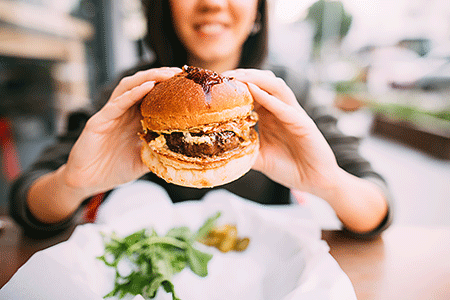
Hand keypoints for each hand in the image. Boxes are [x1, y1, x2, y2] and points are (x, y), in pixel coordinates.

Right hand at [63, 67, 181, 196]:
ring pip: (129, 87)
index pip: (153, 96)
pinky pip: (117, 104)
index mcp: (135, 119)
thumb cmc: (114, 169)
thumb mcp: (144, 160)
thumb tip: (183, 152)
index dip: (169, 88)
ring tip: (165, 74)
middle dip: (160, 76)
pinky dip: (132, 94)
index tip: (187, 83)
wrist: (88, 182)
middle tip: (179, 72)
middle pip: (142, 85)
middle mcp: (124, 112)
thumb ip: (159, 153)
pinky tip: (146, 87)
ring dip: (148, 78)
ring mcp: (111, 114)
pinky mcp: (99, 120)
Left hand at [223, 69, 340, 194]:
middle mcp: (281, 109)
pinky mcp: (303, 123)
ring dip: (255, 79)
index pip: (253, 91)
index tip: (216, 84)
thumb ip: (243, 150)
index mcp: (270, 114)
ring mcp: (293, 114)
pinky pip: (284, 107)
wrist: (314, 181)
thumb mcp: (259, 158)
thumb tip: (219, 151)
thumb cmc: (289, 168)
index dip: (235, 85)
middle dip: (242, 75)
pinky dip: (268, 98)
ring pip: (275, 86)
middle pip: (263, 82)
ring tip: (236, 77)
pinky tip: (253, 91)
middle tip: (222, 76)